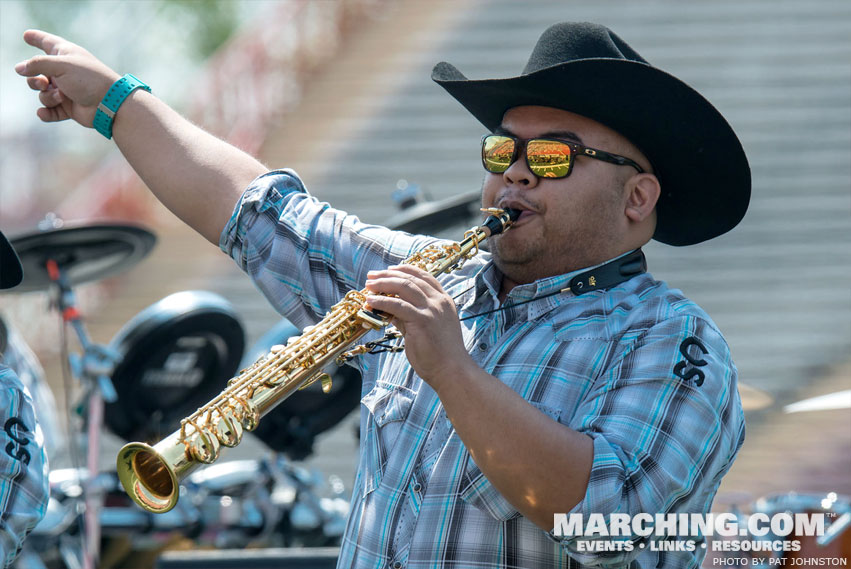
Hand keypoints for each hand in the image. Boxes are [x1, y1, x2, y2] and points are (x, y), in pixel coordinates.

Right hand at [15, 30, 120, 126]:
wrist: (109, 104)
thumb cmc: (88, 79)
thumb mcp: (61, 65)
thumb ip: (37, 64)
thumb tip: (19, 69)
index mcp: (65, 55)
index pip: (47, 43)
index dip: (36, 38)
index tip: (26, 35)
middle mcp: (64, 72)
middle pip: (37, 73)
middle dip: (34, 80)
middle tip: (43, 83)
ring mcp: (66, 90)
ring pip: (42, 93)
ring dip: (47, 97)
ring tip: (61, 97)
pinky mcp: (69, 108)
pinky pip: (50, 111)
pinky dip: (46, 113)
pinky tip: (43, 113)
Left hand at [364, 265, 475, 387]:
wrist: (452, 370)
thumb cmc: (440, 354)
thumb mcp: (426, 329)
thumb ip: (409, 318)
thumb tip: (390, 311)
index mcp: (444, 301)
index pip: (424, 276)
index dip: (405, 270)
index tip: (389, 269)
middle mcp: (439, 301)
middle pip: (411, 279)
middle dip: (388, 275)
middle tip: (372, 276)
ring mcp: (432, 309)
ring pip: (404, 287)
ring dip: (383, 284)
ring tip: (369, 286)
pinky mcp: (423, 320)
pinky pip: (398, 306)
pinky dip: (382, 302)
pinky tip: (371, 302)